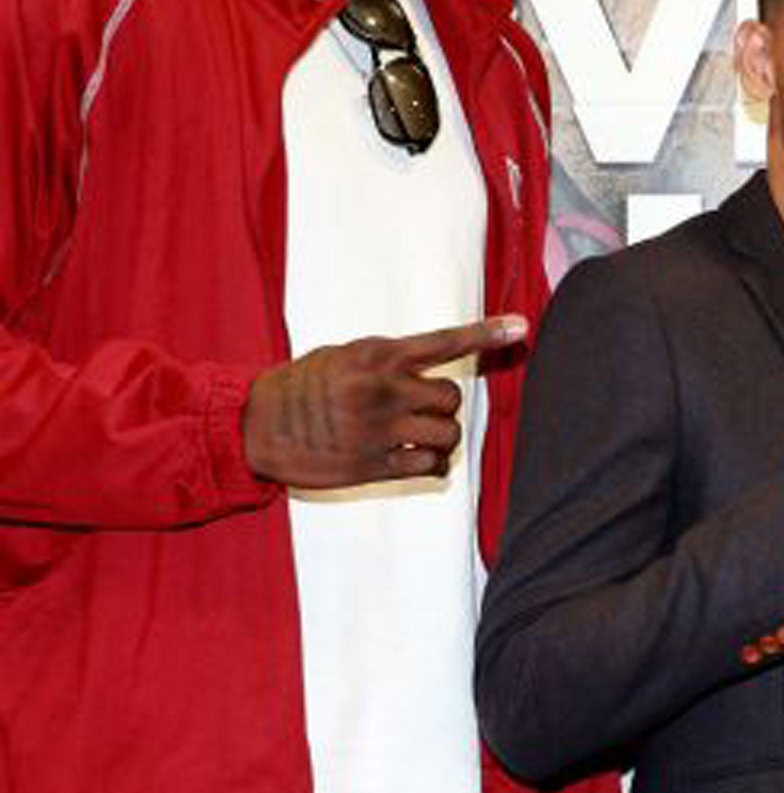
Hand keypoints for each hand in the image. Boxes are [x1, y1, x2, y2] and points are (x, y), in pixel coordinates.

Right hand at [241, 315, 527, 487]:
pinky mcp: (371, 464)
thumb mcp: (343, 356)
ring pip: (448, 434)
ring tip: (417, 437)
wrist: (254, 426)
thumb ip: (387, 361)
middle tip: (419, 411)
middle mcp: (382, 390)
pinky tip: (412, 459)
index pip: (443, 341)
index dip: (486, 334)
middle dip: (442, 407)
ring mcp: (378, 429)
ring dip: (441, 438)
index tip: (521, 327)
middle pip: (452, 397)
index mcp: (377, 355)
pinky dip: (430, 464)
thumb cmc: (302, 386)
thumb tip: (426, 366)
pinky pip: (428, 465)